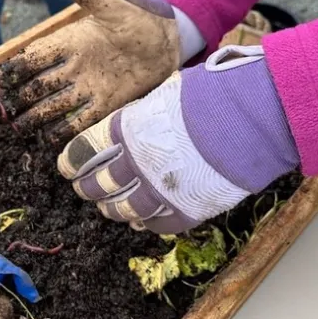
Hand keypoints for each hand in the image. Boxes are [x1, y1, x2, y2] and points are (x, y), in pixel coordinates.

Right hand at [0, 0, 188, 142]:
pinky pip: (81, 120)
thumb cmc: (139, 17)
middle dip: (21, 99)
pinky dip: (65, 130)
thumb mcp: (113, 3)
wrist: (167, 39)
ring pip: (55, 105)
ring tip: (22, 129)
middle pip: (40, 86)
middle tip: (7, 112)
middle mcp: (74, 67)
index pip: (36, 56)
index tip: (2, 79)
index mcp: (70, 42)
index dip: (17, 67)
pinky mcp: (106, 103)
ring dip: (37, 117)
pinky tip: (50, 140)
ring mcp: (88, 87)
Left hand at [57, 45, 299, 233]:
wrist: (252, 119)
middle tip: (83, 188)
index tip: (65, 166)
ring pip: (122, 209)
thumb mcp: (167, 94)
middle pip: (98, 183)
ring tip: (107, 207)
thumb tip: (134, 122)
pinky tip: (139, 220)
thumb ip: (143, 114)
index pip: (85, 151)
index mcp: (127, 130)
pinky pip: (156, 224)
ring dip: (110, 209)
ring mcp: (159, 190)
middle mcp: (136, 163)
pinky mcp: (185, 210)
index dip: (71, 161)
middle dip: (87, 187)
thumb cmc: (212, 96)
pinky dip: (144, 222)